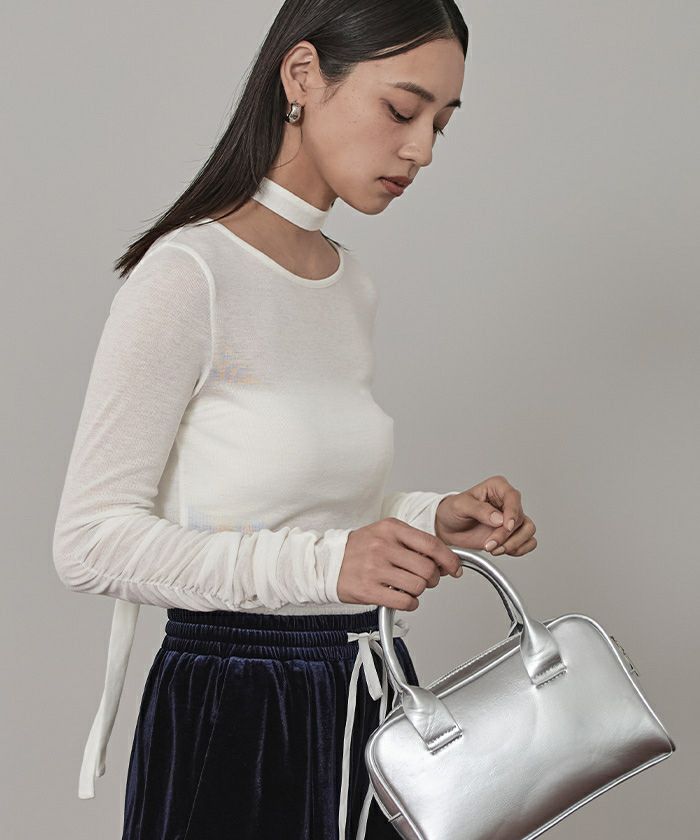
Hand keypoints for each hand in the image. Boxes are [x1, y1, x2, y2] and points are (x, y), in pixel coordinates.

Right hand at [337, 518, 462, 609]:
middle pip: (427, 568)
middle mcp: (383, 546)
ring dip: (419, 591)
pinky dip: (410, 603)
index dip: (449, 559)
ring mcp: (374, 568)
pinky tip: (402, 598)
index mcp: (390, 528)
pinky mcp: (368, 590)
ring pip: (418, 586)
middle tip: (425, 579)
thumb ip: (412, 542)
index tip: (454, 568)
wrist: (325, 562)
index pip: (431, 544)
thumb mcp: (385, 534)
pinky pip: (404, 601)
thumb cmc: (358, 549)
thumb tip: (442, 559)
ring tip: (408, 587)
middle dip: (432, 578)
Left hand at [434, 475, 536, 559]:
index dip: (513, 512)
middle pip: (521, 518)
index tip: (506, 526)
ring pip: (528, 530)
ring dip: (514, 543)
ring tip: (494, 549)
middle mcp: (507, 502)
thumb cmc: (452, 511)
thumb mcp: (460, 505)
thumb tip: (498, 518)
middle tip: (490, 543)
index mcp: (497, 487)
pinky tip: (502, 550)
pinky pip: (528, 542)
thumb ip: (479, 509)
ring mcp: (511, 519)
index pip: (513, 496)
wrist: (447, 528)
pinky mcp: (512, 534)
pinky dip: (519, 549)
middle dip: (507, 535)